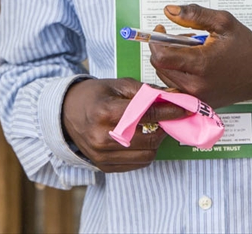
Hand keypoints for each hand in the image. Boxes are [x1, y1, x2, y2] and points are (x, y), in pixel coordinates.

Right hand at [60, 77, 188, 171]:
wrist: (66, 114)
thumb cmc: (95, 95)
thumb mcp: (117, 84)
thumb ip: (144, 91)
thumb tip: (171, 96)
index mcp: (105, 112)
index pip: (147, 114)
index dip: (169, 111)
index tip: (184, 108)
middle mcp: (103, 137)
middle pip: (149, 138)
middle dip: (164, 127)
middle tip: (168, 118)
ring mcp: (102, 155)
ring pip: (146, 155)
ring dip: (156, 142)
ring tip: (154, 129)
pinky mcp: (104, 166)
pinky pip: (136, 164)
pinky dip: (145, 153)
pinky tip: (142, 140)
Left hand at [148, 4, 251, 109]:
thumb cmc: (247, 48)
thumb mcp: (224, 22)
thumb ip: (194, 14)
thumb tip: (168, 10)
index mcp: (201, 64)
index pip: (161, 57)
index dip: (155, 41)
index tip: (161, 30)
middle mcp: (196, 85)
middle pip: (159, 67)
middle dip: (163, 49)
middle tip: (181, 39)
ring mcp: (198, 97)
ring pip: (165, 78)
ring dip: (170, 62)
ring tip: (191, 52)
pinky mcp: (200, 104)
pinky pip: (176, 89)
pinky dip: (176, 76)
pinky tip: (189, 65)